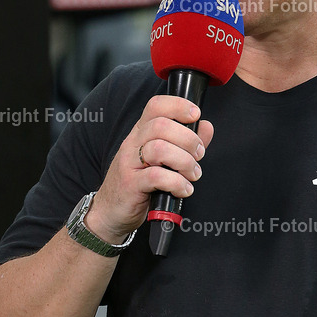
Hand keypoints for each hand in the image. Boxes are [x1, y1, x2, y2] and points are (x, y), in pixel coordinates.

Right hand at [87, 95, 214, 242]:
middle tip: (198, 155)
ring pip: (160, 149)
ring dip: (185, 162)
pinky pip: (157, 177)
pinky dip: (177, 183)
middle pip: (162, 126)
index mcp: (141, 133)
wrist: (111, 211)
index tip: (196, 114)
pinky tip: (183, 189)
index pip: (156, 106)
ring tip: (192, 174)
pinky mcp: (130, 184)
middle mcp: (133, 143)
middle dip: (188, 139)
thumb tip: (206, 127)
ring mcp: (129, 163)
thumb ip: (186, 142)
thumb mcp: (163, 160)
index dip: (178, 105)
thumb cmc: (139, 184)